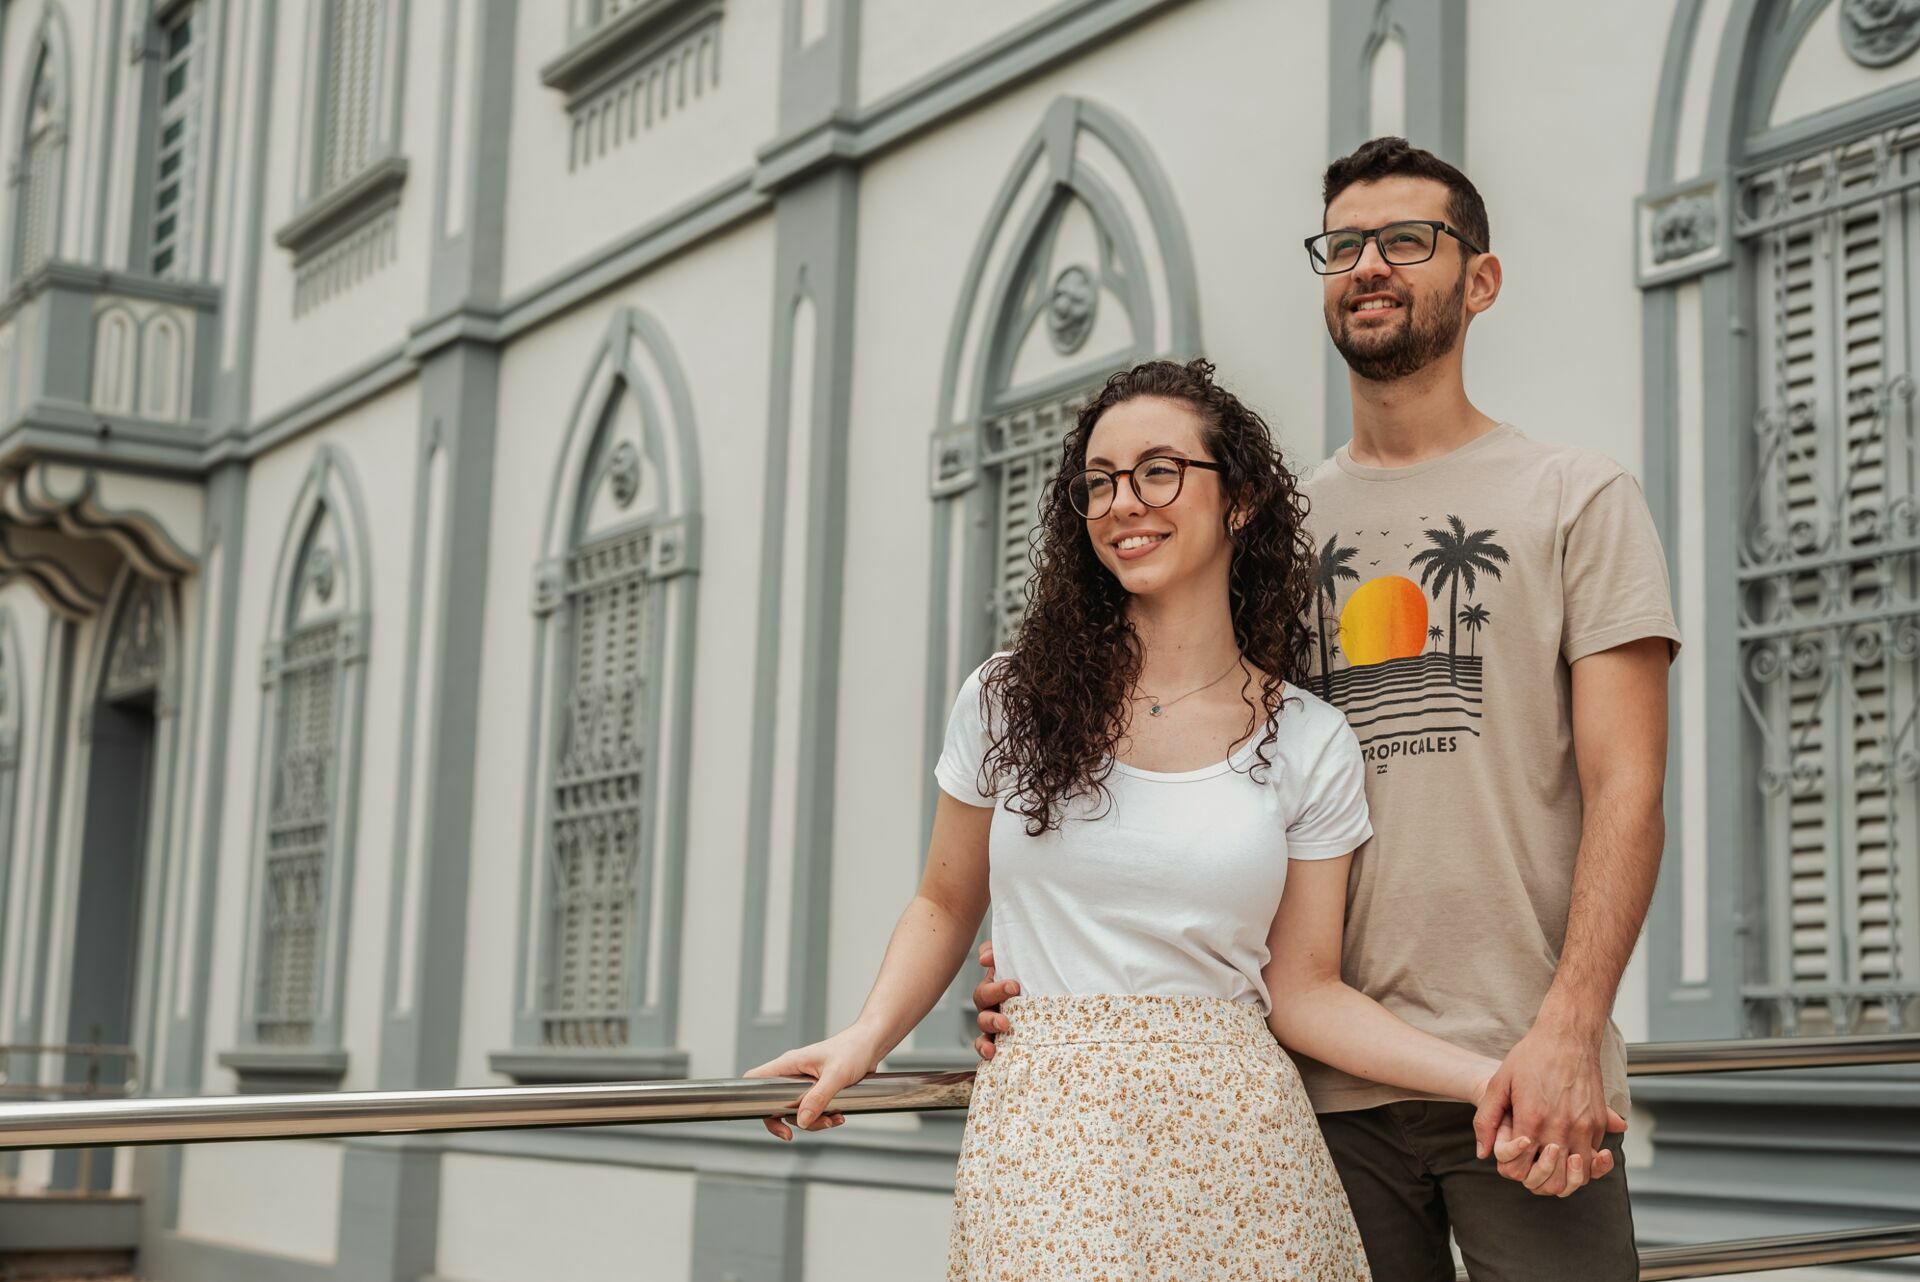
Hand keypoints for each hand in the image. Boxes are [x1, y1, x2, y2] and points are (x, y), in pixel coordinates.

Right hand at [744, 1026, 882, 1141]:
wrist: (872, 1043)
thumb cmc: (854, 1049)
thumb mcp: (836, 1075)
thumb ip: (818, 1098)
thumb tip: (801, 1121)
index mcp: (790, 1064)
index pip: (756, 1080)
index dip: (754, 1101)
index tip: (772, 1119)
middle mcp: (793, 1073)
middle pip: (777, 1104)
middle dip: (794, 1120)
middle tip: (808, 1127)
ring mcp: (805, 1082)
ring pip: (798, 1110)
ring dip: (815, 1120)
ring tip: (835, 1118)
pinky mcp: (818, 1088)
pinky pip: (813, 1109)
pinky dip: (824, 1116)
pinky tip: (839, 1115)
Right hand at [970, 940, 1018, 1061]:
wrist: (1051, 990)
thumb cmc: (1028, 973)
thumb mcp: (1015, 957)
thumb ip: (996, 951)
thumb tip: (985, 959)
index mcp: (994, 990)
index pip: (986, 991)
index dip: (996, 990)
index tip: (1015, 987)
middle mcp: (993, 1010)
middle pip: (983, 1014)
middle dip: (992, 1018)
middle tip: (1006, 1022)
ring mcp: (997, 1029)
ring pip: (983, 1035)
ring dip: (986, 1040)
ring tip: (994, 1045)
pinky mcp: (1004, 1043)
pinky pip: (989, 1049)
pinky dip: (986, 1053)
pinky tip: (992, 1056)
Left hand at [1471, 1021, 1625, 1196]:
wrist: (1567, 1037)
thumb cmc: (1531, 1057)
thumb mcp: (1499, 1083)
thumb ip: (1486, 1120)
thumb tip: (1482, 1152)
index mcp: (1532, 1120)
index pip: (1520, 1171)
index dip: (1512, 1170)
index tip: (1512, 1156)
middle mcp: (1560, 1129)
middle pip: (1552, 1182)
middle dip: (1537, 1181)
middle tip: (1531, 1167)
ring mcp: (1584, 1128)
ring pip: (1577, 1178)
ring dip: (1564, 1179)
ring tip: (1551, 1164)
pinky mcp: (1599, 1123)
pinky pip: (1593, 1160)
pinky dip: (1583, 1166)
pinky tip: (1570, 1156)